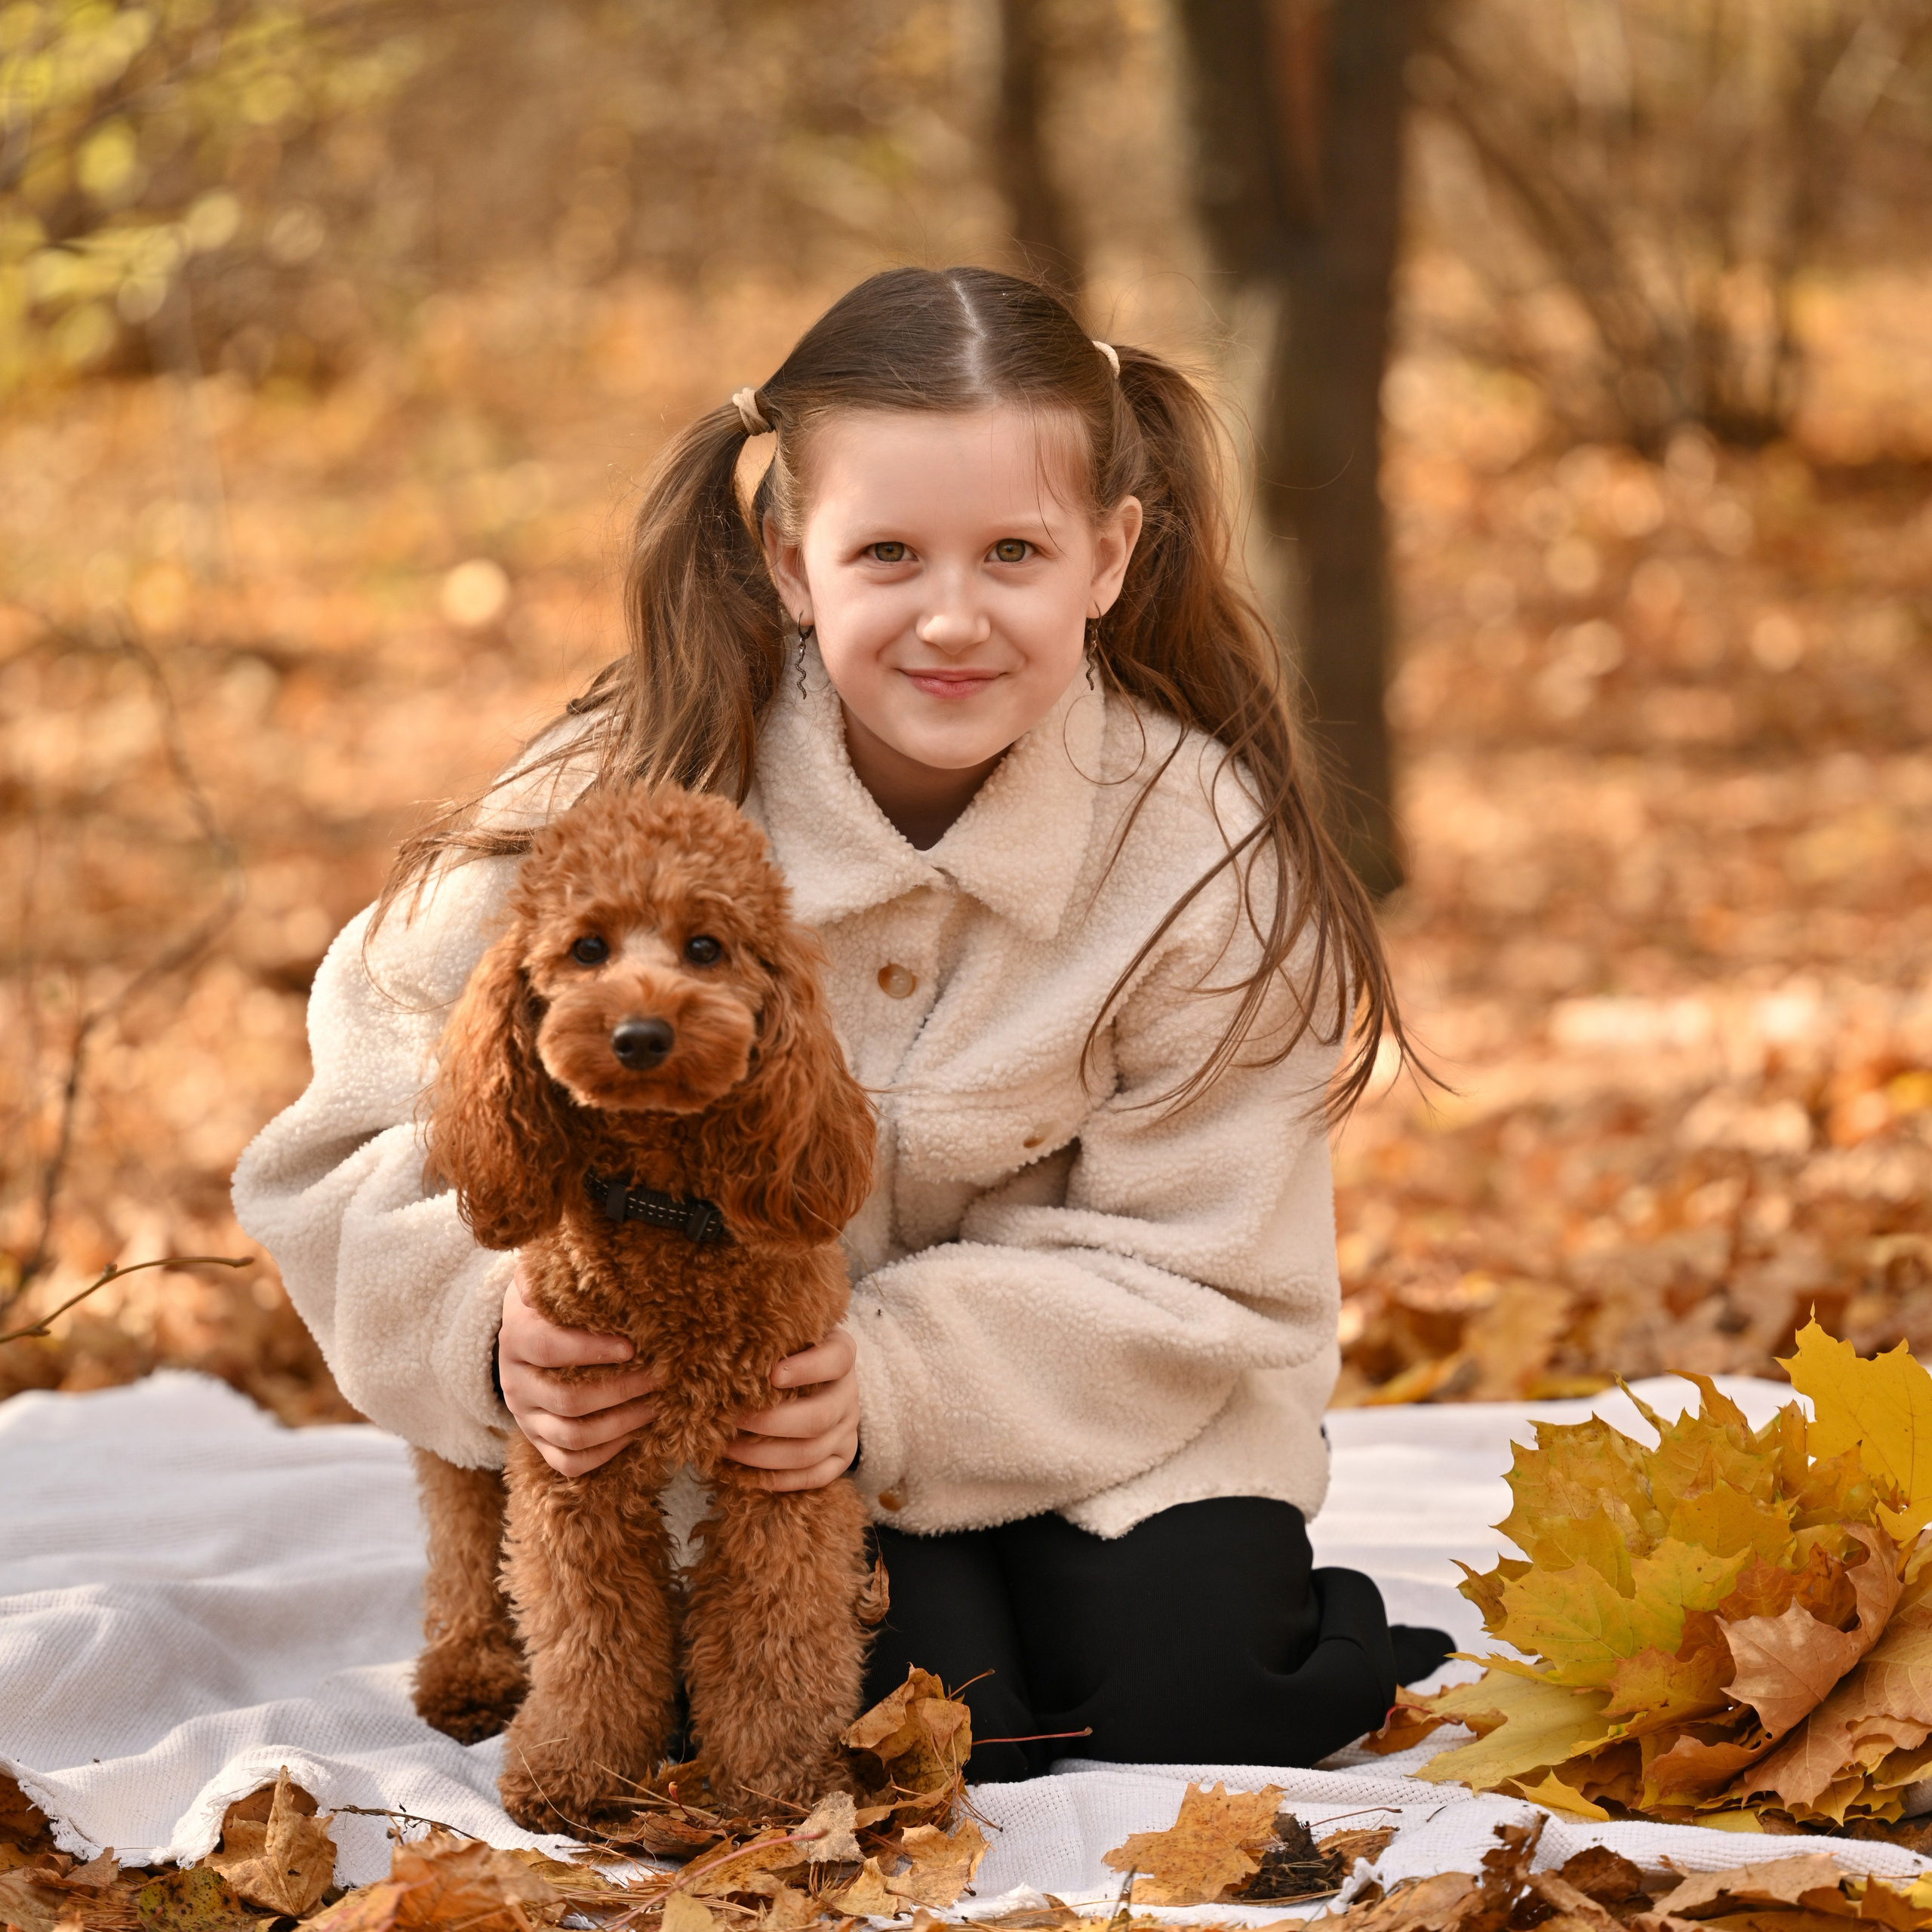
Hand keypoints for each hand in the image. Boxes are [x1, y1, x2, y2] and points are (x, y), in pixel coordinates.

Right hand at [498, 1262, 664, 1476]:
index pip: (549, 1348)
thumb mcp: (551, 1278)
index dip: (590, 1350)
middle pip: (568, 1399)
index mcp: (517, 1336)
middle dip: (621, 1390)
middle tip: (659, 1377)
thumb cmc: (551, 1301)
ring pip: (572, 1436)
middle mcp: (515, 1382)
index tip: (632, 1346)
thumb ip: (565, 1265)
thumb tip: (594, 1242)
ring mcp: (525, 1416)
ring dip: (621, 1424)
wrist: (523, 1334)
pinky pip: (568, 1462)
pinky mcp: (536, 1442)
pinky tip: (635, 1435)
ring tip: (656, 1406)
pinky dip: (605, 1454)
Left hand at [725, 1327, 859, 1492]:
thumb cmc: (786, 1352)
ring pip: (810, 1452)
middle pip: (818, 1417)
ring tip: (727, 1447)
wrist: (811, 1379)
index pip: (836, 1360)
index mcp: (841, 1354)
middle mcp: (849, 1393)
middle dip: (769, 1422)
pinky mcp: (842, 1457)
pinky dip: (777, 1479)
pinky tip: (745, 1472)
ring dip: (763, 1455)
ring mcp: (848, 1428)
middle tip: (730, 1418)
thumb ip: (771, 1340)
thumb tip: (729, 1354)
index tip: (771, 1375)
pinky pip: (814, 1477)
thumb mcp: (787, 1337)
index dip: (807, 1369)